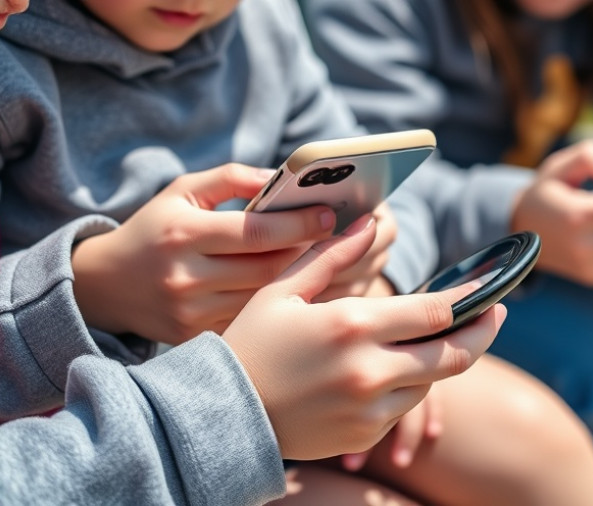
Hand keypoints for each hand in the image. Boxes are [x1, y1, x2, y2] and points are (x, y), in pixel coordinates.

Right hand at [71, 164, 335, 343]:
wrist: (105, 286)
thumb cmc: (154, 230)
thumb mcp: (181, 192)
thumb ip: (230, 178)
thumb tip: (280, 178)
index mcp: (183, 234)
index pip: (255, 232)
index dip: (299, 224)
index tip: (330, 215)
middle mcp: (186, 277)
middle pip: (267, 268)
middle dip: (309, 252)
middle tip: (341, 239)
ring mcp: (191, 313)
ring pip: (264, 298)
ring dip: (301, 282)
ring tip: (329, 262)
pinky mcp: (197, 336)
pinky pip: (252, 321)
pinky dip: (280, 308)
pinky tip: (303, 294)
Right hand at [223, 215, 505, 460]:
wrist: (223, 415)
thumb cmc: (250, 343)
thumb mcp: (282, 290)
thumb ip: (331, 256)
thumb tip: (368, 223)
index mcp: (352, 326)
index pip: (437, 313)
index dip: (473, 301)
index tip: (494, 291)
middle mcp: (369, 371)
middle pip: (454, 354)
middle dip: (483, 333)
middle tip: (495, 315)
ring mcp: (369, 409)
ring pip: (431, 381)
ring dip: (441, 358)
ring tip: (438, 336)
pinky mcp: (364, 435)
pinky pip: (403, 406)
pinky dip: (409, 385)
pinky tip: (396, 367)